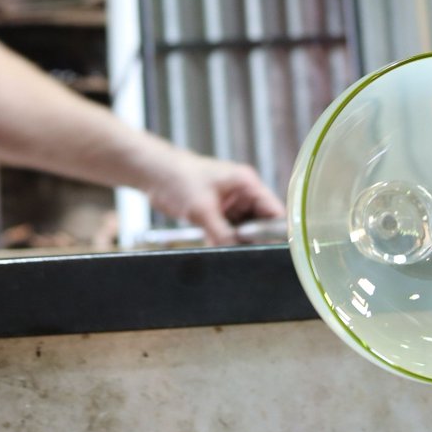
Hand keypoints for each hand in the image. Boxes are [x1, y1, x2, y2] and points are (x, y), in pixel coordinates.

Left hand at [147, 153, 284, 245]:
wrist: (153, 173)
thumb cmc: (179, 178)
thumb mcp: (203, 209)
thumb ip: (222, 232)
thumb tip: (236, 252)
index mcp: (247, 183)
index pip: (273, 210)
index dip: (277, 231)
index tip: (276, 250)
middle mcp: (243, 193)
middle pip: (260, 222)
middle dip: (256, 240)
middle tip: (251, 258)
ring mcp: (230, 204)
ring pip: (244, 229)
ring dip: (238, 242)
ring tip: (234, 255)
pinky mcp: (217, 212)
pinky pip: (228, 231)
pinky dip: (225, 241)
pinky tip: (219, 250)